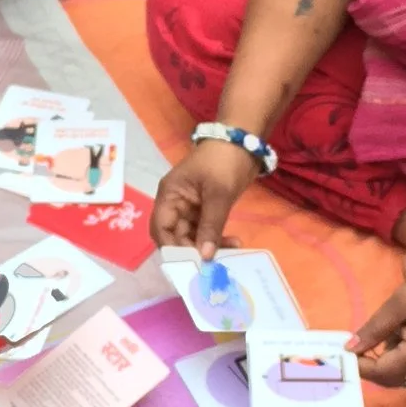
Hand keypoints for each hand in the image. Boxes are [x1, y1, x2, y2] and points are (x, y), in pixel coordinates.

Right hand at [151, 137, 260, 256]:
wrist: (244, 143)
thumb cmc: (224, 161)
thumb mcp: (218, 194)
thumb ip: (210, 226)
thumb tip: (204, 256)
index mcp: (170, 195)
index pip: (161, 228)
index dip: (172, 248)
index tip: (191, 264)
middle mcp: (175, 204)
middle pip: (176, 236)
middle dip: (193, 251)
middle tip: (214, 263)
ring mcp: (190, 208)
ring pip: (193, 236)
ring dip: (208, 246)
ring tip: (232, 252)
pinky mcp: (205, 210)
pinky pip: (206, 230)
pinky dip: (217, 238)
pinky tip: (234, 243)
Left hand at [349, 252, 405, 386]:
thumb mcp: (398, 304)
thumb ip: (374, 329)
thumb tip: (350, 348)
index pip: (381, 372)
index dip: (360, 365)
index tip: (345, 352)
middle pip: (392, 380)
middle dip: (371, 368)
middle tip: (355, 349)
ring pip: (403, 376)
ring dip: (386, 364)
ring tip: (375, 340)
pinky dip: (401, 360)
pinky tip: (396, 338)